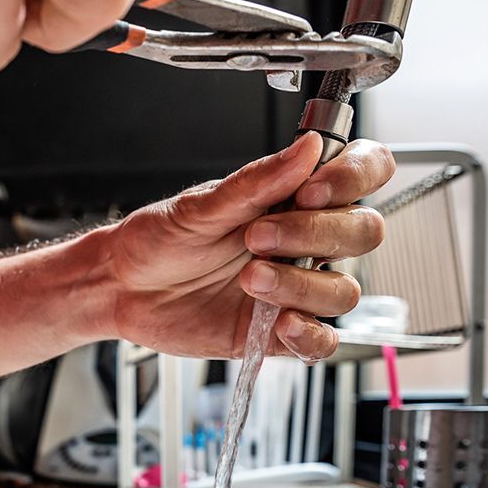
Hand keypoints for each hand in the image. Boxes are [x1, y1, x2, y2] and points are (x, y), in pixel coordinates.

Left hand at [104, 132, 394, 361]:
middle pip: (364, 231)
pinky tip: (278, 323)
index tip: (312, 190)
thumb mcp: (200, 206)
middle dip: (318, 234)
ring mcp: (296, 286)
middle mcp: (304, 240)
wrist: (124, 287)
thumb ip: (258, 181)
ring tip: (248, 279)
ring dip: (300, 285)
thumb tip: (308, 147)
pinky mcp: (281, 332)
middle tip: (257, 237)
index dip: (354, 177)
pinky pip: (324, 340)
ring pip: (345, 290)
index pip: (361, 172)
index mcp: (292, 196)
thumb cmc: (159, 238)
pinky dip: (308, 334)